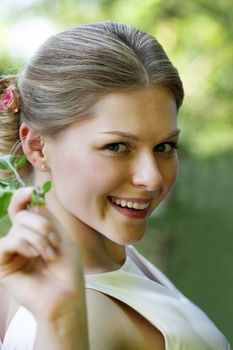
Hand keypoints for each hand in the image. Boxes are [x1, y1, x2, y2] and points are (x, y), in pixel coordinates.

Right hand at [0, 187, 84, 320]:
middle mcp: (20, 240)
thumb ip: (45, 217)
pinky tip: (33, 255)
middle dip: (42, 225)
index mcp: (33, 233)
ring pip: (17, 227)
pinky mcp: (2, 265)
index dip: (22, 197)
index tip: (31, 191)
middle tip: (55, 242)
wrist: (66, 295)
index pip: (21, 209)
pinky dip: (23, 244)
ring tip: (50, 256)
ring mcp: (10, 253)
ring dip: (39, 239)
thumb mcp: (60, 236)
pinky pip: (6, 243)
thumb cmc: (67, 268)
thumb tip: (32, 198)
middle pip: (21, 215)